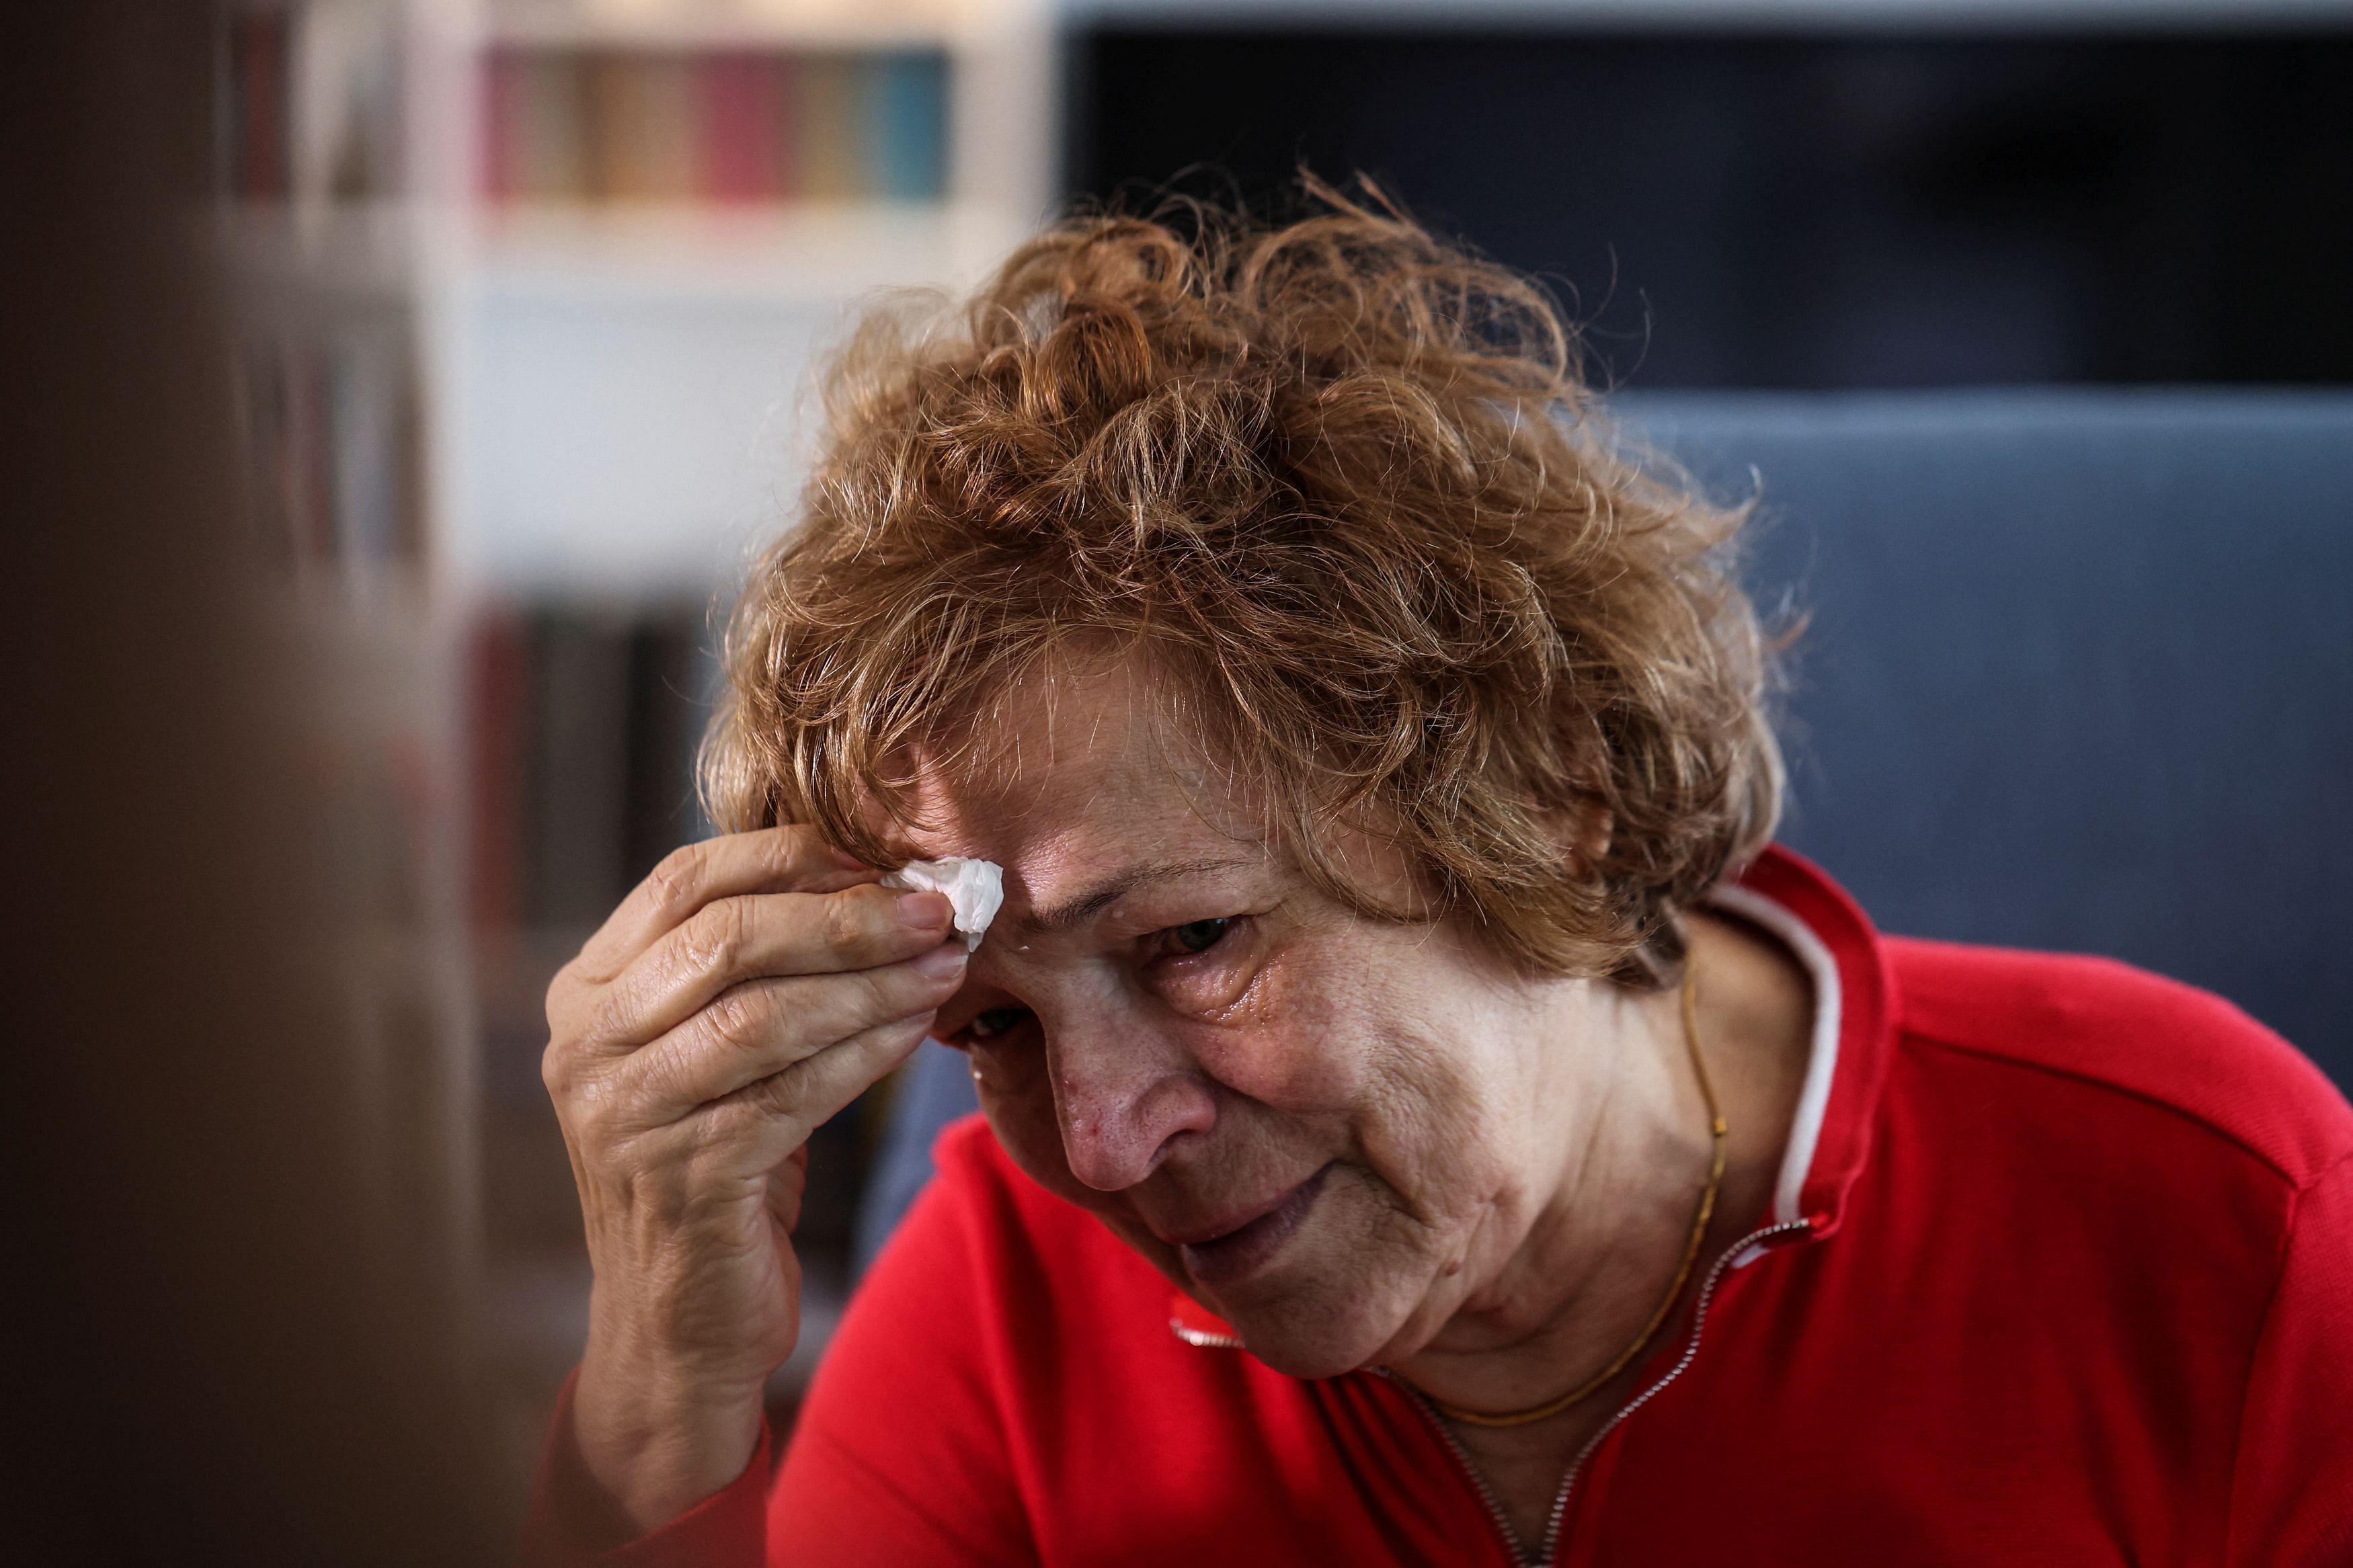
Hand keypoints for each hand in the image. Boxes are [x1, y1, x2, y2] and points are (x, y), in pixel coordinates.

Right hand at [540, 826, 965, 1533]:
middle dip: (845, 916)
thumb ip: (758, 969)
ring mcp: (626, 1113)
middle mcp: (588, 1045)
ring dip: (870, 982)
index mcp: (588, 992)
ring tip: (946, 963)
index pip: (681, 881)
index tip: (878, 855)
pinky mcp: (683, 1176)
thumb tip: (878, 878)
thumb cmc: (718, 1165)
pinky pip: (793, 1091)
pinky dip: (865, 1052)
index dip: (786, 856)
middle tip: (937, 907)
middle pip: (726, 939)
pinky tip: (915, 1028)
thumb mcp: (714, 1052)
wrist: (680, 1324)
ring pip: (764, 1014)